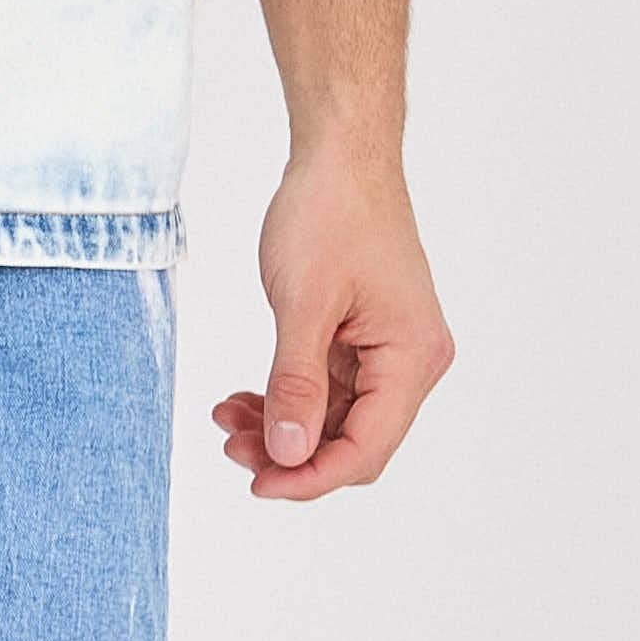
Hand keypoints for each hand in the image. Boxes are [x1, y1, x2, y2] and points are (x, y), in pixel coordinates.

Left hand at [211, 136, 453, 503]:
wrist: (340, 155)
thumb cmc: (330, 214)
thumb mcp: (302, 304)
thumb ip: (297, 384)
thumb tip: (289, 453)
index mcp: (412, 357)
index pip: (366, 447)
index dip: (310, 477)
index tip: (257, 484)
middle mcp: (412, 361)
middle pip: (354, 442)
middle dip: (292, 455)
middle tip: (230, 448)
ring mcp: (390, 351)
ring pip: (336, 420)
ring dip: (283, 428)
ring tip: (227, 420)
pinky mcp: (365, 339)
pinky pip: (329, 391)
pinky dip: (288, 399)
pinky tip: (244, 400)